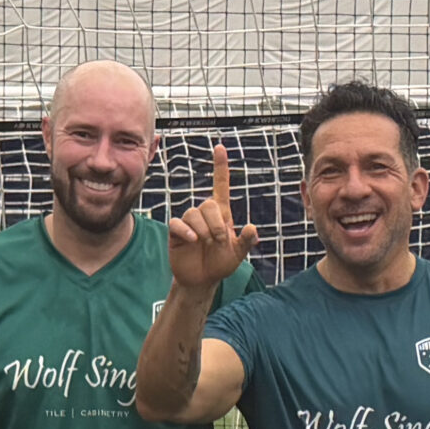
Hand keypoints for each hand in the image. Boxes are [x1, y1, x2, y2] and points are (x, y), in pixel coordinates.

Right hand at [168, 144, 259, 292]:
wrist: (202, 280)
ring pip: (194, 213)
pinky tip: (193, 240)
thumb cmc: (220, 264)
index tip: (220, 147)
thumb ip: (246, 242)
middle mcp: (204, 215)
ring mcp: (189, 223)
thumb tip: (253, 228)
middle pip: (208, 204)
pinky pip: (178, 223)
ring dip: (204, 229)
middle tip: (219, 241)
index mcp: (221, 215)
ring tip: (207, 244)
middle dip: (216, 223)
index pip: (221, 185)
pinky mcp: (176, 232)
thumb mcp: (238, 255)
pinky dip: (186, 230)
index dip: (220, 167)